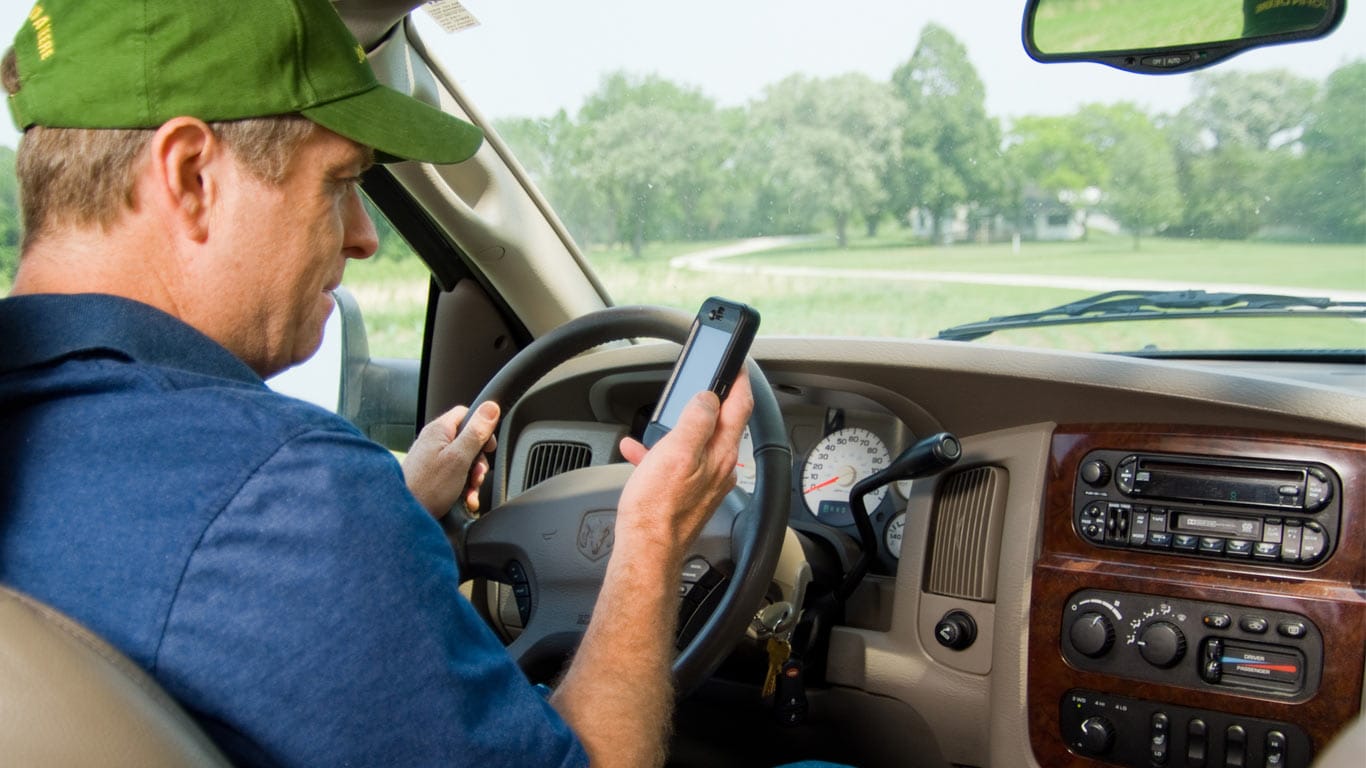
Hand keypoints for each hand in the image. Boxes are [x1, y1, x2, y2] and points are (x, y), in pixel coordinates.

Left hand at [402, 401, 499, 518]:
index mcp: (439, 431)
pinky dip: (463, 489)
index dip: (482, 428)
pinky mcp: (432, 477)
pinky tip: (464, 500)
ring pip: (464, 462)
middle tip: (476, 475)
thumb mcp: (459, 458)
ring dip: (472, 479)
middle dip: (478, 462)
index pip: (466, 414)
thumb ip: (476, 432)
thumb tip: (491, 407)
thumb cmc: (426, 488)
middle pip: (468, 441)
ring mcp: (432, 460)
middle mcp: (434, 442)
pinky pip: (455, 477)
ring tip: (469, 492)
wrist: (402, 516)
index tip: (488, 446)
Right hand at [616, 369, 753, 565]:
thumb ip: (697, 420)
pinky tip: (642, 454)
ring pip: (697, 444)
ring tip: (658, 422)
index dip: (739, 381)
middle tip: (700, 384)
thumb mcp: (677, 452)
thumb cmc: (658, 507)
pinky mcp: (690, 495)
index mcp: (721, 452)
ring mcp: (706, 483)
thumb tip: (709, 397)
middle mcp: (720, 468)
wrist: (646, 549)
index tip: (736, 365)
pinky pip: (680, 464)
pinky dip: (663, 454)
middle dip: (709, 402)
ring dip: (679, 428)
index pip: (740, 407)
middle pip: (721, 424)